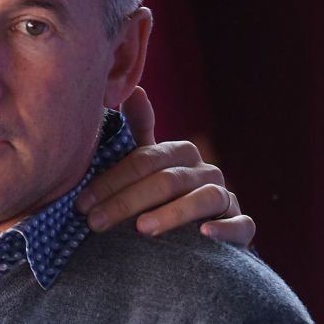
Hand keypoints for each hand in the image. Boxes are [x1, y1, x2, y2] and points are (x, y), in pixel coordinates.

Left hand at [76, 86, 253, 245]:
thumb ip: (138, 129)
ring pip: (204, 199)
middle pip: (167, 180)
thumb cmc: (159, 194)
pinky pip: (242, 224)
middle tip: (95, 223)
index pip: (144, 161)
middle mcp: (206, 171)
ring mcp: (226, 198)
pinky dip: (225, 228)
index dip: (110, 181)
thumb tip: (134, 89)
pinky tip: (204, 234)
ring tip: (141, 229)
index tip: (81, 203)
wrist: (194, 231)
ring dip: (172, 213)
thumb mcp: (146, 163)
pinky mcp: (242, 225)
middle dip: (126, 202)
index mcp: (180, 152)